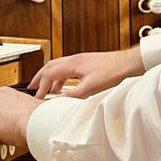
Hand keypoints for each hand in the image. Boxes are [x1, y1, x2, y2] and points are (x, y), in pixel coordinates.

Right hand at [28, 46, 143, 99]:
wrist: (129, 63)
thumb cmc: (113, 72)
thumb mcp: (92, 87)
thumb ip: (73, 94)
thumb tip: (58, 101)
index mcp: (73, 63)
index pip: (49, 73)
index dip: (41, 86)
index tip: (36, 97)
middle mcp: (74, 59)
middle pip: (50, 67)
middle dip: (39, 78)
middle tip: (32, 88)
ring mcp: (80, 60)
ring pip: (58, 67)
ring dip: (50, 78)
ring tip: (47, 90)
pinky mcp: (87, 63)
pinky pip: (67, 69)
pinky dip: (61, 78)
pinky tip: (66, 87)